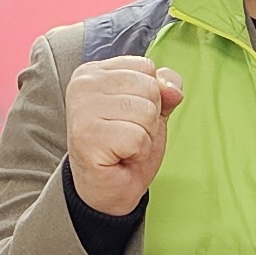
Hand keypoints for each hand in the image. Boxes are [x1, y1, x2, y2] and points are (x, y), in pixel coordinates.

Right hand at [66, 56, 184, 218]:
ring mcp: (82, 109)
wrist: (108, 188)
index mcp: (94, 71)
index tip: (129, 116)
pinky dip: (138, 152)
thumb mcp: (151, 110)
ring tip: (124, 146)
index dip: (151, 96)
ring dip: (144, 136)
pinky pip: (138, 137)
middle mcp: (83, 85)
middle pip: (148, 87)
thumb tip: (173, 89)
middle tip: (127, 135)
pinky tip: (120, 156)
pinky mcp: (87, 136)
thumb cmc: (124, 147)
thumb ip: (164, 90)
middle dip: (149, 118)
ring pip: (145, 112)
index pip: (146, 66)